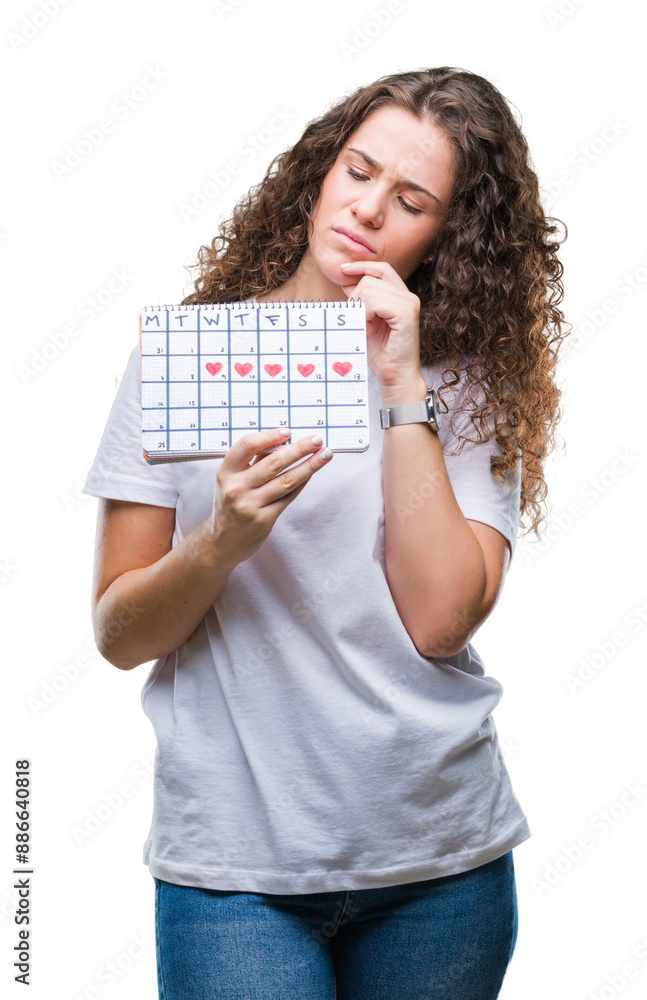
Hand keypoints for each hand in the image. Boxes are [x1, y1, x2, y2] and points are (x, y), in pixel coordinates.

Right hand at [208, 427, 332, 563]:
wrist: (221, 542)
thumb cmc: (230, 504)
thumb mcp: (231, 480)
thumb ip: (252, 462)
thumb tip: (283, 441)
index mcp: (225, 472)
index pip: (247, 446)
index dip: (269, 436)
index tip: (288, 431)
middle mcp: (236, 488)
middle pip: (274, 462)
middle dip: (300, 448)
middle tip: (317, 439)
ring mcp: (250, 505)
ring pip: (286, 480)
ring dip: (309, 465)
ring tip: (326, 454)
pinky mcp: (264, 519)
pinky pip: (288, 496)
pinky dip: (302, 482)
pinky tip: (312, 472)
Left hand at [339, 260, 422, 390]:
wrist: (395, 376)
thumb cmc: (381, 354)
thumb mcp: (365, 323)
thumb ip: (360, 302)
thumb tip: (347, 282)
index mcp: (400, 296)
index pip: (381, 268)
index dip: (362, 266)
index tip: (343, 270)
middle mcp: (408, 296)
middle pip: (370, 279)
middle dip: (356, 299)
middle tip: (361, 323)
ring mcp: (409, 303)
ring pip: (370, 288)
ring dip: (360, 309)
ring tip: (367, 328)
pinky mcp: (406, 313)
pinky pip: (375, 302)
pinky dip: (365, 315)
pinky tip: (369, 330)